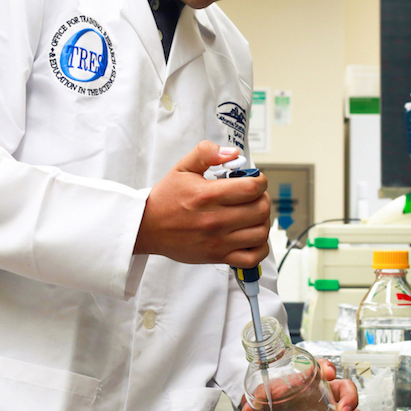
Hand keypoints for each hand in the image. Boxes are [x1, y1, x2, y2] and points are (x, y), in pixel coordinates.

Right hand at [134, 141, 270, 267]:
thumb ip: (206, 153)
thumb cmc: (166, 198)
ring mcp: (218, 241)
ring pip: (260, 233)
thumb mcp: (183, 167)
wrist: (147, 227)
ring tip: (251, 214)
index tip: (253, 181)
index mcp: (208, 195)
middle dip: (262, 199)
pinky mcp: (218, 256)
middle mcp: (215, 220)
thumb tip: (232, 153)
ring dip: (262, 221)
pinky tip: (251, 236)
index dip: (259, 181)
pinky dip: (259, 248)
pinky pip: (252, 258)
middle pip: (261, 210)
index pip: (252, 188)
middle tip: (253, 197)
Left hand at [239, 360, 375, 410]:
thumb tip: (247, 410)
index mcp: (314, 378)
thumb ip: (259, 397)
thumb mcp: (270, 391)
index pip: (324, 366)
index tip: (327, 372)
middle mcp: (328, 392)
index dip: (328, 368)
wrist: (281, 403)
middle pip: (346, 390)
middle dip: (350, 399)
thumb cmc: (281, 391)